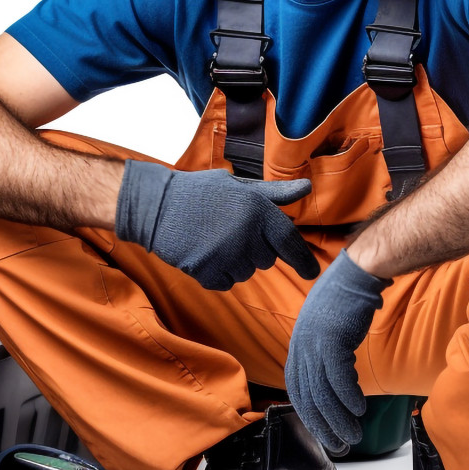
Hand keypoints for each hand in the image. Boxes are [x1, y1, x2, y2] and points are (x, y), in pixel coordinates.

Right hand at [115, 161, 317, 289]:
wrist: (157, 206)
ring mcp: (227, 256)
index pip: (291, 243)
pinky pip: (226, 282)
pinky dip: (218, 273)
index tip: (311, 273)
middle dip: (256, 249)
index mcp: (259, 210)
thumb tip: (307, 187)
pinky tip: (203, 251)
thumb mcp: (239, 186)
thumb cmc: (201, 192)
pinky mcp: (208, 272)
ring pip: (247, 272)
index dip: (303, 261)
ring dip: (236, 261)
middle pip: (267, 259)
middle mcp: (248, 235)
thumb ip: (275, 193)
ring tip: (213, 238)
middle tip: (230, 230)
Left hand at [285, 251, 389, 451]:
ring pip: (322, 391)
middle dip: (323, 424)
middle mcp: (301, 344)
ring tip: (352, 435)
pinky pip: (338, 377)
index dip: (308, 413)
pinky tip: (359, 410)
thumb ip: (326, 352)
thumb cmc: (347, 298)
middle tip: (338, 444)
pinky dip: (348, 397)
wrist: (358, 271)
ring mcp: (314, 342)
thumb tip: (335, 379)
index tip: (322, 431)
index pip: (296, 387)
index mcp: (298, 343)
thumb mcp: (328, 328)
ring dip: (338, 417)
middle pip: (307, 395)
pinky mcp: (332, 338)